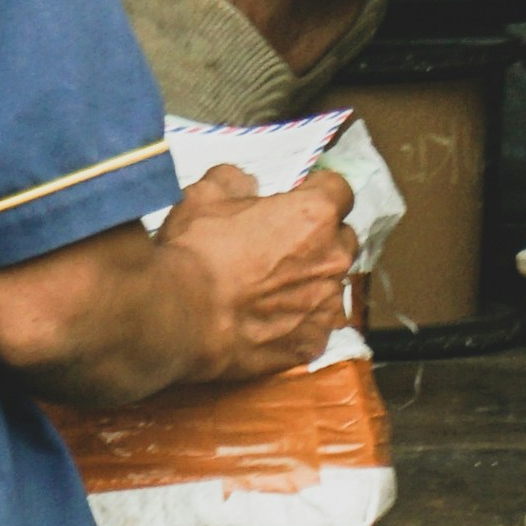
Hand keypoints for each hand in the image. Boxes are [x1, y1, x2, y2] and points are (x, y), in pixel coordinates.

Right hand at [155, 164, 357, 382]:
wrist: (183, 317)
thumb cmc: (198, 251)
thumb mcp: (206, 195)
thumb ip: (236, 181)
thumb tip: (247, 185)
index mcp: (315, 215)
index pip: (339, 190)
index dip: (317, 192)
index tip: (297, 199)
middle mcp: (333, 259)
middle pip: (342, 240)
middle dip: (320, 239)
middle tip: (283, 246)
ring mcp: (326, 306)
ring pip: (331, 286)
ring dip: (311, 282)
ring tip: (273, 290)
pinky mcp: (313, 344)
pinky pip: (315, 326)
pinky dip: (298, 322)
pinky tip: (269, 322)